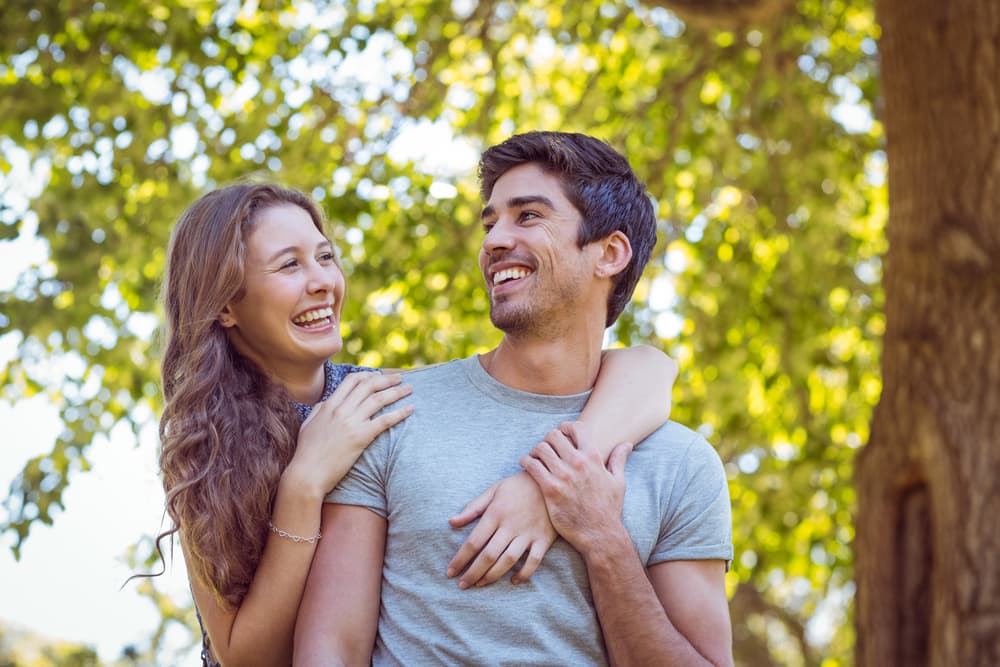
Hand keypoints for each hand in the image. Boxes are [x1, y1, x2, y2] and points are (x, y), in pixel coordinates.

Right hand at [289, 372, 412, 493]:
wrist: (307, 474)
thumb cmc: (306, 453)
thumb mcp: (308, 425)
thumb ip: (319, 410)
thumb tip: (327, 402)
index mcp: (329, 405)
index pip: (352, 381)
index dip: (368, 375)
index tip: (379, 376)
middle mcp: (341, 410)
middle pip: (368, 386)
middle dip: (387, 379)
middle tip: (400, 378)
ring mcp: (351, 422)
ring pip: (379, 399)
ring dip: (397, 392)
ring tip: (410, 389)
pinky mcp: (360, 437)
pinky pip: (384, 420)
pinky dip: (399, 413)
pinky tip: (410, 409)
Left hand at [446, 472, 556, 587]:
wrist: (550, 481)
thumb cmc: (518, 486)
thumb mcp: (494, 490)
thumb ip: (473, 508)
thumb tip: (451, 522)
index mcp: (495, 513)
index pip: (473, 541)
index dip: (460, 559)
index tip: (450, 572)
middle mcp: (510, 525)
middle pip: (488, 555)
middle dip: (473, 573)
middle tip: (462, 585)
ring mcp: (528, 533)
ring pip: (508, 561)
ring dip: (492, 576)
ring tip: (480, 585)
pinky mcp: (543, 539)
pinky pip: (534, 561)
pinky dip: (524, 574)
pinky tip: (513, 580)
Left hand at [520, 421, 632, 555]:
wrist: (600, 535)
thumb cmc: (609, 509)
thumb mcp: (618, 482)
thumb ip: (619, 460)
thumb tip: (626, 444)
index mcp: (594, 457)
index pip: (576, 427)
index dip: (566, 427)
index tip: (561, 433)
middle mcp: (578, 463)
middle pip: (554, 435)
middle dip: (548, 439)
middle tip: (546, 447)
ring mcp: (563, 476)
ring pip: (540, 448)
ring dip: (535, 450)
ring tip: (535, 457)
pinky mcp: (550, 489)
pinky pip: (532, 466)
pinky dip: (526, 461)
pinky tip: (526, 465)